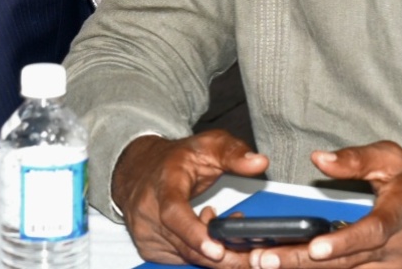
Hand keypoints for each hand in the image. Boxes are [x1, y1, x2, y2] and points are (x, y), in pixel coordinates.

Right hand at [113, 131, 269, 266]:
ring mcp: (144, 230)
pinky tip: (211, 240)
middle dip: (220, 255)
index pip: (174, 212)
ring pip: (185, 256)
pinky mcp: (147, 246)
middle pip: (184, 244)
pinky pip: (179, 259)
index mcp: (164, 181)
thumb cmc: (177, 158)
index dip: (195, 233)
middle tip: (248, 256)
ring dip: (213, 255)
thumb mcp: (209, 144)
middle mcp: (148, 208)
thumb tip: (259, 162)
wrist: (141, 167)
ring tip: (231, 236)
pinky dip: (200, 255)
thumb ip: (235, 153)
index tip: (218, 249)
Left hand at [248, 142, 401, 268]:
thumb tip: (318, 159)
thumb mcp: (393, 160)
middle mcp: (393, 250)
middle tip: (263, 259)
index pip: (371, 232)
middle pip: (346, 263)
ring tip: (264, 264)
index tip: (315, 247)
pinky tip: (290, 268)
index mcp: (397, 215)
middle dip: (301, 262)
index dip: (343, 242)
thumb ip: (356, 159)